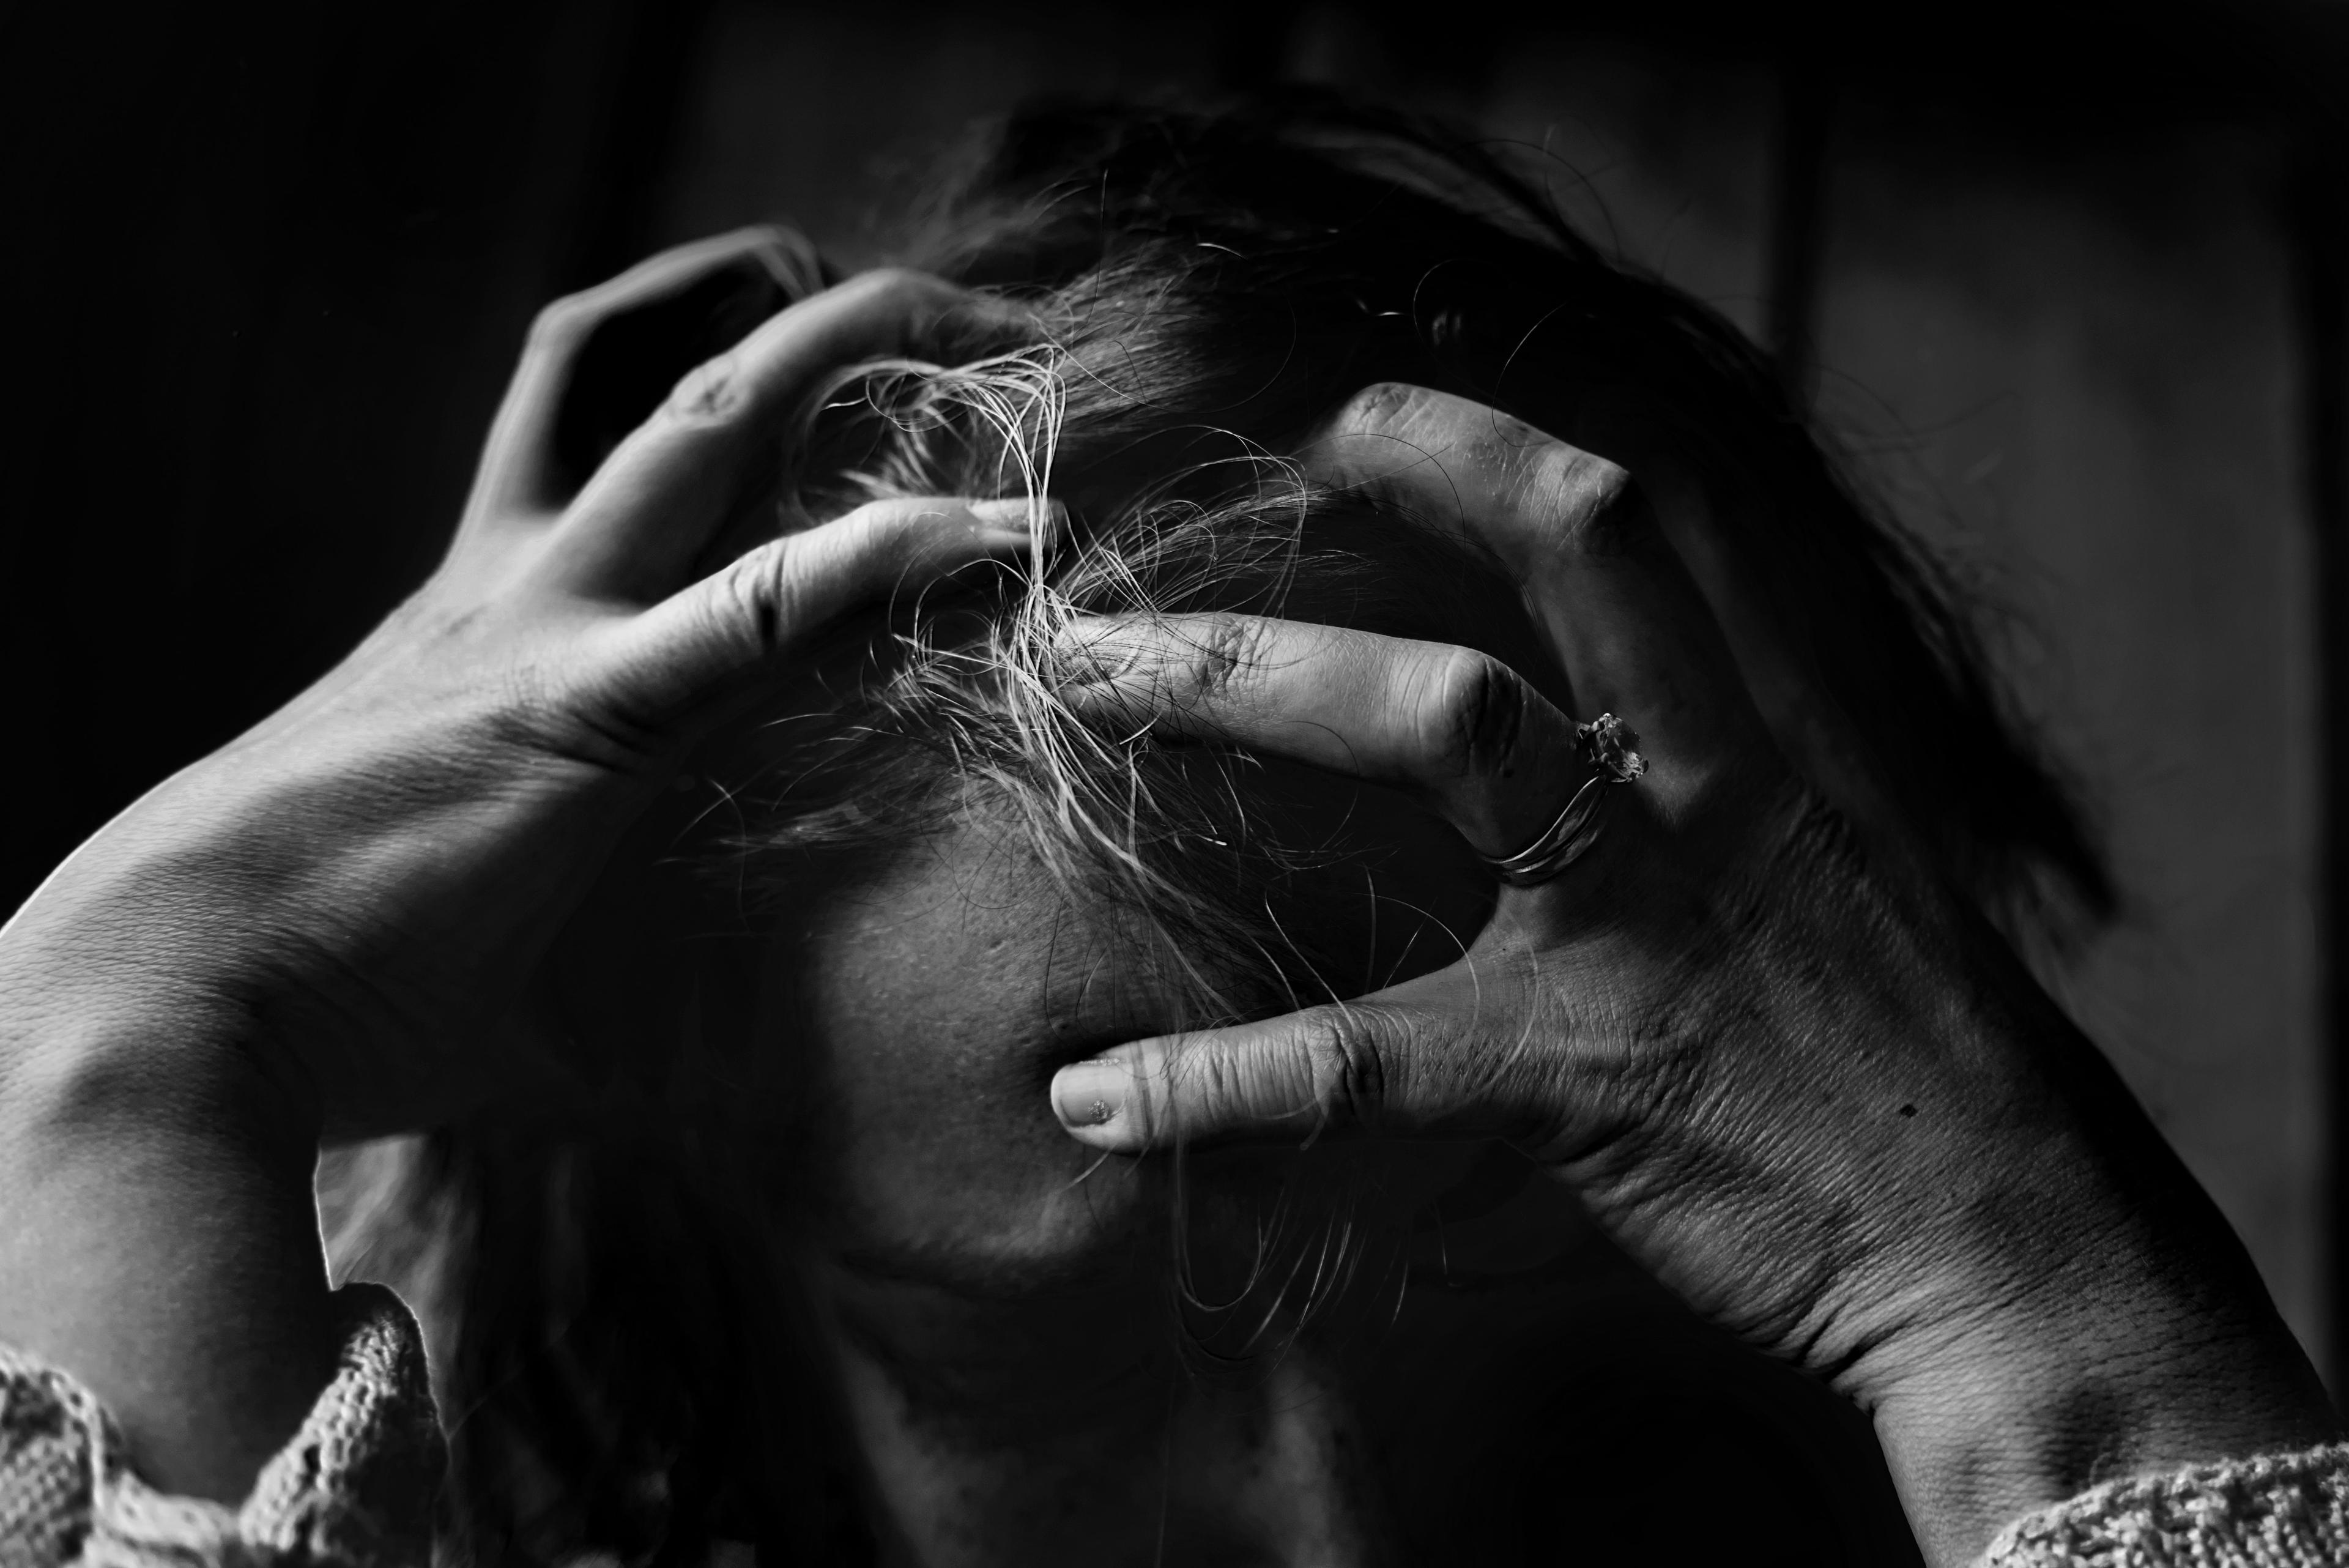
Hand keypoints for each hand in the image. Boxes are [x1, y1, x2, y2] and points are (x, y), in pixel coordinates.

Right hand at [0, 231, 1039, 1496]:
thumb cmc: (311, 985)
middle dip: (812, 313)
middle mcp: (518, 582)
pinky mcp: (574, 714)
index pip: (609, 422)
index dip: (720, 359)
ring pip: (701, 421)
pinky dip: (876, 563)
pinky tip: (995, 536)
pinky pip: (751, 613)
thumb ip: (570, 943)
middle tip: (950, 311)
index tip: (832, 351)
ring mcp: (542, 630)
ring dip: (841, 350)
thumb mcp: (475, 916)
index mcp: (493, 612)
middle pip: (668, 378)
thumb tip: (655, 1080)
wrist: (162, 1012)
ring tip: (977, 331)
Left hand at [1045, 384, 2336, 1563]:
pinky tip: (1095, 1098)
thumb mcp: (1809, 890)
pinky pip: (1368, 1058)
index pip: (1622, 525)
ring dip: (1244, 685)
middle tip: (1120, 578)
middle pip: (1526, 576)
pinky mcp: (1594, 1067)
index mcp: (1750, 743)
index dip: (1476, 444)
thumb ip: (1690, 802)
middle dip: (1333, 535)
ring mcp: (1652, 912)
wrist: (2017, 1253)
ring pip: (1440, 732)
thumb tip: (1562, 760)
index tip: (1340, 420)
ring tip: (1075, 689)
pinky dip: (1215, 1078)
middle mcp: (1704, 788)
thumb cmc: (1898, 1074)